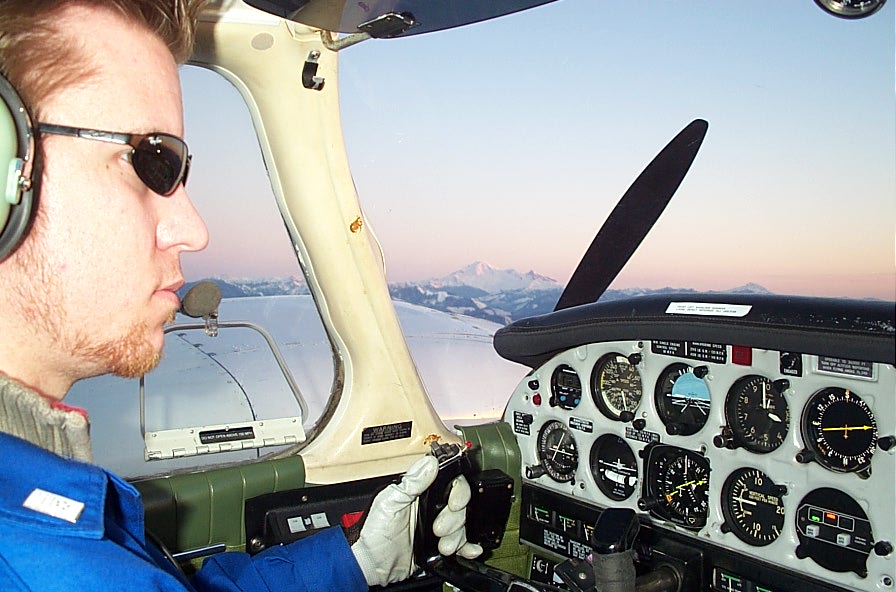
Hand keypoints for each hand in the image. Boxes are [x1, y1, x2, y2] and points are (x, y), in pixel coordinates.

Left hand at [350, 455, 482, 586]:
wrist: (372, 565)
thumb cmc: (375, 533)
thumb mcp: (390, 501)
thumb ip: (411, 482)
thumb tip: (430, 463)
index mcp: (421, 492)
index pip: (451, 483)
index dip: (459, 492)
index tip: (454, 504)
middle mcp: (432, 508)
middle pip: (460, 506)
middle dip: (455, 519)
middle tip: (438, 528)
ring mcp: (437, 527)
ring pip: (462, 526)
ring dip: (457, 537)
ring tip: (442, 546)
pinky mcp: (439, 546)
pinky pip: (462, 545)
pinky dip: (468, 548)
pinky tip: (470, 550)